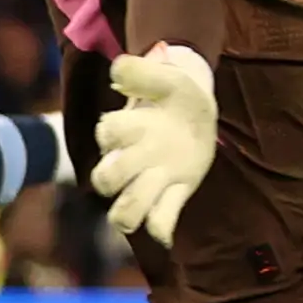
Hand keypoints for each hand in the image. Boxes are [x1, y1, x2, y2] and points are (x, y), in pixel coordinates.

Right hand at [92, 43, 218, 246]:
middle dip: (115, 175)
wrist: (196, 111)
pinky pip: (160, 221)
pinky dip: (161, 228)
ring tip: (149, 199)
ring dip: (132, 211)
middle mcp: (131, 161)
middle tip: (144, 159)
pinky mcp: (175, 192)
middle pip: (105, 179)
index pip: (105, 135)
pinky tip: (167, 233)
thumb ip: (140, 71)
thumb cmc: (174, 95)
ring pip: (126, 210)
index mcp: (125, 131)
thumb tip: (117, 70)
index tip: (135, 117)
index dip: (114, 131)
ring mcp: (151, 180)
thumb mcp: (165, 77)